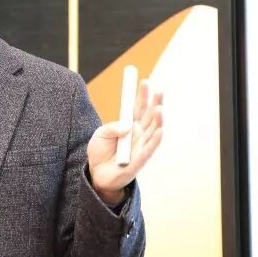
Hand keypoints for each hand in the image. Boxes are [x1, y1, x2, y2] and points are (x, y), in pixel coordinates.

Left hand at [86, 79, 162, 204]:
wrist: (97, 174)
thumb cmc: (100, 153)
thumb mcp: (100, 135)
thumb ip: (111, 127)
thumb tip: (127, 126)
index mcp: (129, 125)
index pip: (138, 107)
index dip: (142, 95)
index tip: (143, 81)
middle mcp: (138, 134)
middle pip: (149, 115)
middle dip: (155, 102)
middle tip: (159, 89)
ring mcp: (141, 145)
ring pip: (153, 130)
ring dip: (158, 119)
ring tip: (159, 107)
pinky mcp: (140, 159)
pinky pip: (150, 148)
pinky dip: (156, 139)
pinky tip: (160, 129)